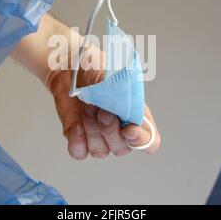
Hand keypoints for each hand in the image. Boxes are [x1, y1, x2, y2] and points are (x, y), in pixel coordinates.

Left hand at [46, 63, 160, 159]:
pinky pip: (79, 152)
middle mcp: (119, 130)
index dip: (141, 140)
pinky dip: (77, 141)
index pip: (150, 141)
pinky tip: (77, 125)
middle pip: (122, 149)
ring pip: (100, 151)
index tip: (128, 130)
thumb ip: (121, 91)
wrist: (70, 67)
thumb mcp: (113, 74)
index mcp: (136, 115)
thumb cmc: (96, 68)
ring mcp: (98, 136)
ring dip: (92, 130)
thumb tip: (121, 102)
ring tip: (87, 107)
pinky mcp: (78, 137)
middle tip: (102, 112)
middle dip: (110, 131)